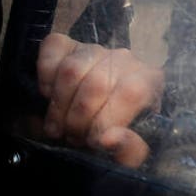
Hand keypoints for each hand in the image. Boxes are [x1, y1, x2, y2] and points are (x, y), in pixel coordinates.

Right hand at [37, 33, 163, 167]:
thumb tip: (108, 139)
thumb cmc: (118, 134)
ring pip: (70, 70)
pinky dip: (45, 76)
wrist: (97, 117)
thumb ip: (129, 149)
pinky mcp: (67, 44)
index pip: (130, 93)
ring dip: (59, 105)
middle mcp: (124, 58)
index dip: (106, 120)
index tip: (93, 142)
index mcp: (150, 81)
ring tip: (59, 126)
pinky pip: (53, 49)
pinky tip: (49, 94)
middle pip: (96, 84)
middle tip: (73, 138)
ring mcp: (94, 48)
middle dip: (78, 119)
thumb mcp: (132, 152)